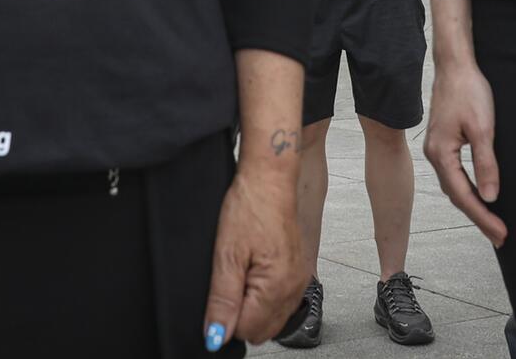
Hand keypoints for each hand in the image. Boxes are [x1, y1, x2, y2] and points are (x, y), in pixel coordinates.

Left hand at [203, 170, 304, 348]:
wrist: (270, 179)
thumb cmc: (250, 206)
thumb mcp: (226, 256)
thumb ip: (222, 301)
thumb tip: (216, 337)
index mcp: (277, 288)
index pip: (246, 331)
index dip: (226, 316)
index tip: (221, 289)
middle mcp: (294, 289)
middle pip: (262, 330)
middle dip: (241, 313)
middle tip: (231, 278)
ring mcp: (299, 280)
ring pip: (272, 317)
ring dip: (253, 304)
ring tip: (242, 270)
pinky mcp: (298, 271)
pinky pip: (280, 300)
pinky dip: (264, 294)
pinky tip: (254, 269)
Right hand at [422, 57, 507, 245]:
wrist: (455, 66)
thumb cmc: (469, 92)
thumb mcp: (483, 129)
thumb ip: (486, 164)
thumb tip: (491, 196)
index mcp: (441, 154)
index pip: (464, 195)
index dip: (483, 217)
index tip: (501, 233)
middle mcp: (434, 154)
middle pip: (457, 195)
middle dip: (479, 217)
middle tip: (501, 236)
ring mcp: (436, 149)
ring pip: (454, 186)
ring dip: (473, 205)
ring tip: (492, 222)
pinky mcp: (443, 142)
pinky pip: (454, 174)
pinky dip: (467, 189)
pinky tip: (479, 194)